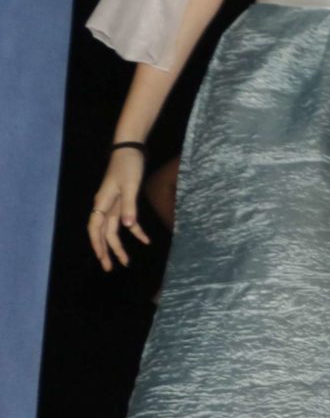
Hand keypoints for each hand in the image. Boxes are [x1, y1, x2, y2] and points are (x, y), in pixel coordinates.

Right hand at [87, 148, 150, 270]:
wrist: (130, 149)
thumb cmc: (128, 165)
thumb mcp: (130, 186)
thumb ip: (129, 206)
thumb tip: (127, 227)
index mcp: (102, 203)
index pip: (95, 228)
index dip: (97, 244)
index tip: (102, 258)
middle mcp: (105, 206)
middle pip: (103, 233)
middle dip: (106, 251)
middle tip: (111, 268)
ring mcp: (114, 204)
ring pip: (114, 230)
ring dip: (120, 245)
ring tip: (126, 261)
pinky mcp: (124, 201)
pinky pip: (128, 220)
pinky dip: (136, 230)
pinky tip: (145, 240)